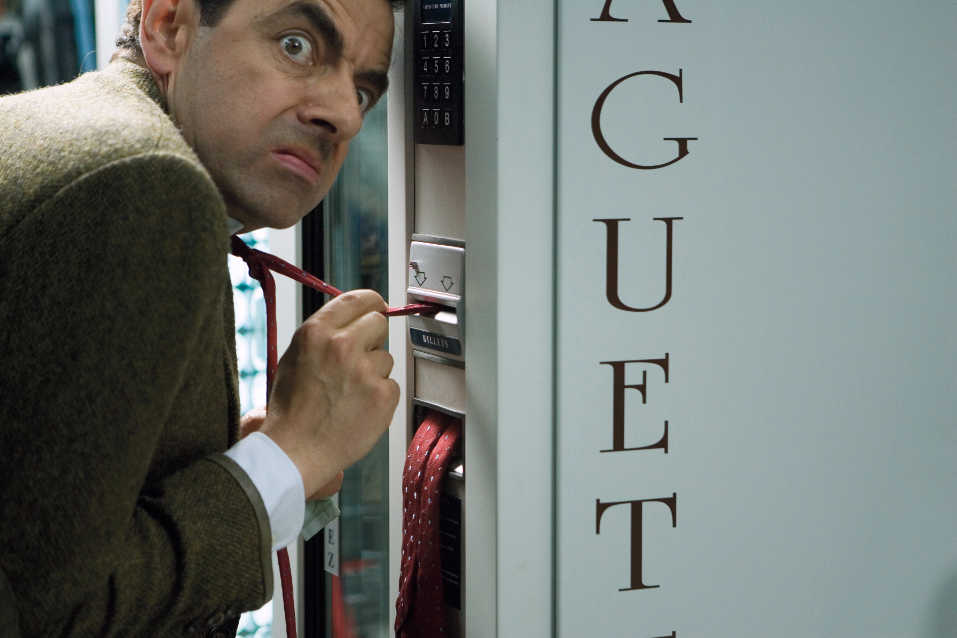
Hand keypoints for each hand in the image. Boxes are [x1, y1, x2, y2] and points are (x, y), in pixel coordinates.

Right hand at [260, 290, 398, 498]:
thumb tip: (353, 321)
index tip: (378, 309)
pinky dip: (380, 398)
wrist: (295, 450)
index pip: (358, 299)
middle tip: (359, 361)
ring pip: (385, 358)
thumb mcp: (296, 357)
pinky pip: (391, 385)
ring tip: (349, 395)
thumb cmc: (293, 408)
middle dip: (373, 339)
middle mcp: (342, 345)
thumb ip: (325, 336)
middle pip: (379, 323)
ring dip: (374, 373)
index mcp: (317, 332)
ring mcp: (365, 370)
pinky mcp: (383, 395)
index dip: (372, 304)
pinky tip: (359, 409)